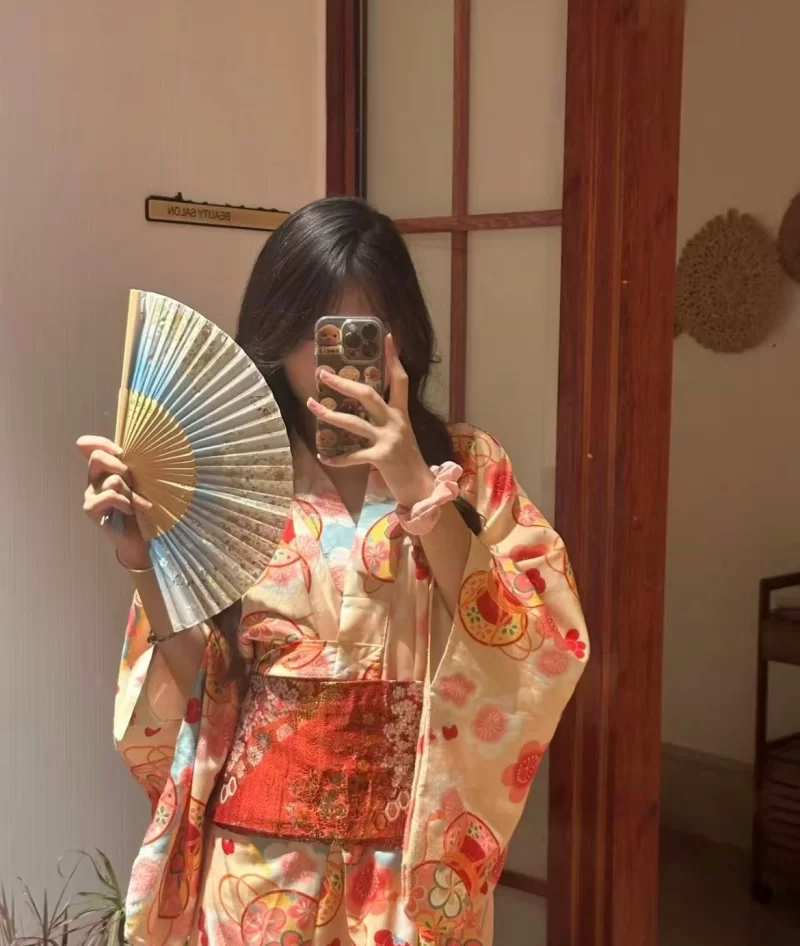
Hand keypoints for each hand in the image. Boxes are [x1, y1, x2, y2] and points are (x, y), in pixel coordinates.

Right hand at [76, 435, 151, 568]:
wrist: (139, 538)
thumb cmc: (141, 507)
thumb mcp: (139, 482)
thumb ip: (133, 466)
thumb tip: (137, 450)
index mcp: (103, 469)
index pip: (89, 446)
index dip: (100, 442)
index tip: (121, 451)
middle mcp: (93, 479)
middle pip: (97, 457)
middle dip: (120, 466)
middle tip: (133, 481)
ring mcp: (90, 494)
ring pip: (112, 480)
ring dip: (130, 492)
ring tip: (136, 504)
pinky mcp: (90, 509)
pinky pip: (109, 496)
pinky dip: (124, 502)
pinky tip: (130, 511)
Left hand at [307, 334, 434, 505]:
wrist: (420, 487)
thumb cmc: (407, 460)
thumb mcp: (401, 434)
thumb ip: (386, 420)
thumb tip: (361, 407)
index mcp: (402, 413)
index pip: (400, 379)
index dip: (393, 358)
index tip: (387, 337)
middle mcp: (396, 422)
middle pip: (368, 395)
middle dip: (343, 384)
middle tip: (323, 374)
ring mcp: (388, 439)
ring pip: (353, 423)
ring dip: (329, 415)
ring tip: (311, 405)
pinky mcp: (381, 458)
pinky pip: (353, 456)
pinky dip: (337, 458)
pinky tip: (323, 456)